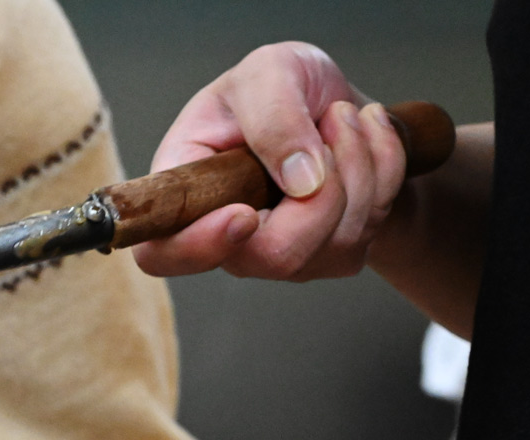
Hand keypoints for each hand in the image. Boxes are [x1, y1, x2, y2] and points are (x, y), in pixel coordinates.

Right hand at [133, 42, 407, 281]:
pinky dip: (384, 171)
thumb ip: (273, 116)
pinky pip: (368, 231)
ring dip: (359, 162)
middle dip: (326, 187)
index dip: (198, 247)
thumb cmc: (281, 88)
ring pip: (334, 241)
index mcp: (187, 195)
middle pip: (274, 256)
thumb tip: (300, 180)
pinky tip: (365, 138)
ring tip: (345, 117)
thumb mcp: (267, 72)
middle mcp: (228, 240)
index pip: (164, 254)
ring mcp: (281, 257)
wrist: (333, 106)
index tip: (241, 214)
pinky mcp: (330, 258)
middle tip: (334, 119)